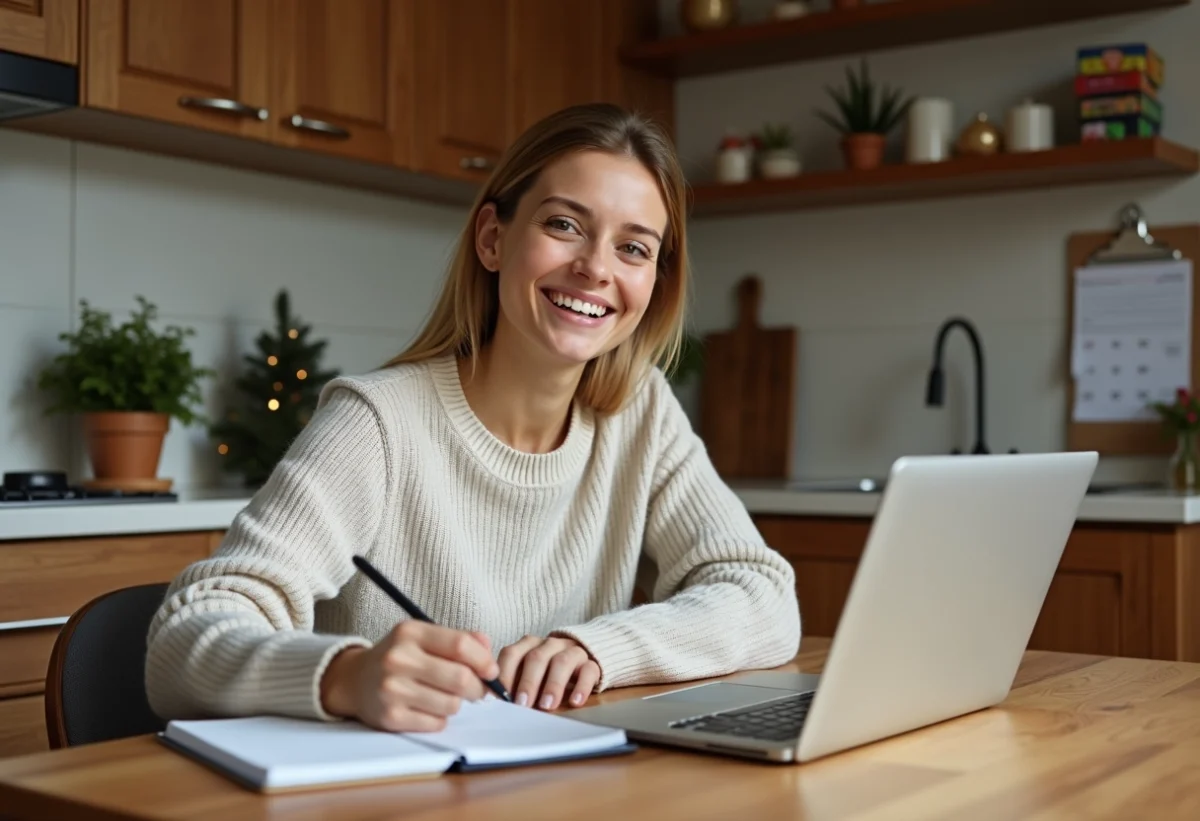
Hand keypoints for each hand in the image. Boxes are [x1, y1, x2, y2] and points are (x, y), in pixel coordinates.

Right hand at [320, 621, 498, 732]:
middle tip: (477, 691)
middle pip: (460, 678)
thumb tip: (490, 652)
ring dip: (456, 704)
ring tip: (444, 697)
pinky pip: (436, 723)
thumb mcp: (424, 638)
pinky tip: (427, 709)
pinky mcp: (390, 717)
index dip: (484, 661)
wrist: (355, 681)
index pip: (461, 645)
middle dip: (477, 688)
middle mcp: (398, 658)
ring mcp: (392, 689)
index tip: (491, 671)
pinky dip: (440, 719)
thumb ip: (460, 640)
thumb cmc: (400, 658)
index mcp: (411, 632)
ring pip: (451, 704)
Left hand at [497, 635, 599, 710]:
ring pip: (562, 662)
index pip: (512, 654)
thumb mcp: (527, 674)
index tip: (498, 698)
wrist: (583, 660)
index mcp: (529, 645)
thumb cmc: (546, 673)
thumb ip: (511, 681)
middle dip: (528, 682)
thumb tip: (490, 701)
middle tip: (522, 704)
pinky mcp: (592, 663)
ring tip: (547, 706)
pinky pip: (588, 670)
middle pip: (536, 657)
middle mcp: (549, 645)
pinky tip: (575, 702)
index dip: (504, 675)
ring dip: (553, 684)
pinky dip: (581, 686)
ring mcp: (572, 651)